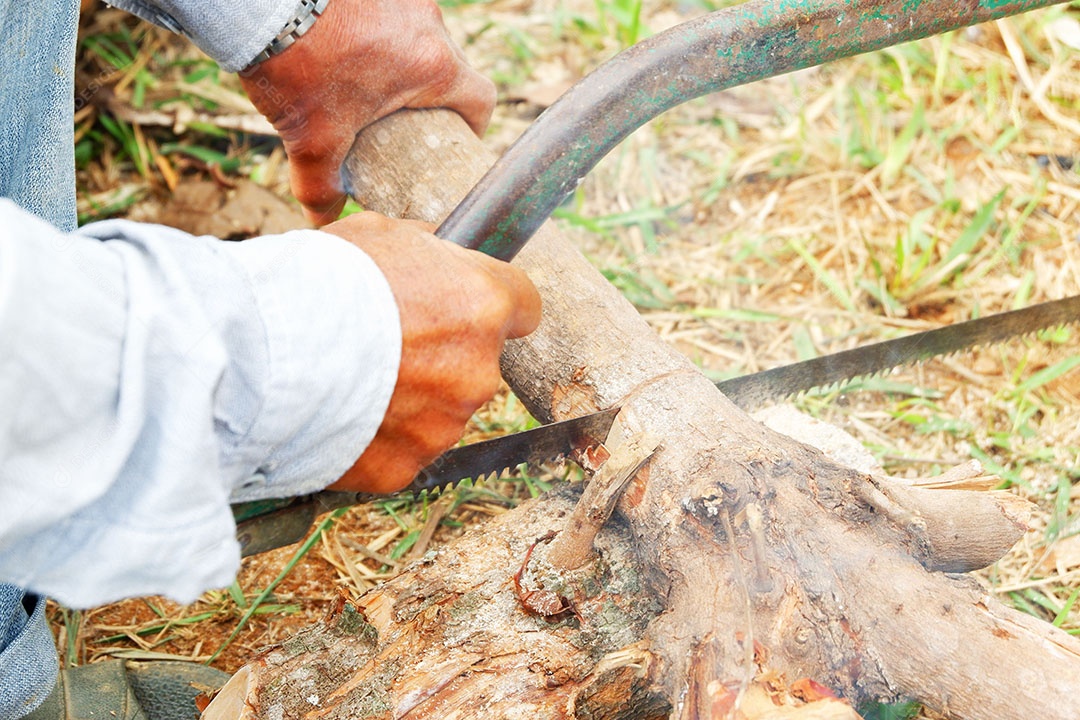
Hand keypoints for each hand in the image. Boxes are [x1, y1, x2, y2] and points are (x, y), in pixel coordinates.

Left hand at [239, 0, 495, 224]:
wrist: (256, 0)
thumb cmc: (296, 64)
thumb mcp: (312, 139)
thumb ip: (321, 187)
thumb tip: (326, 218)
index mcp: (433, 66)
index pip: (481, 100)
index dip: (473, 127)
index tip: (451, 141)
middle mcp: (428, 23)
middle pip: (448, 67)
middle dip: (428, 95)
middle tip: (398, 119)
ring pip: (416, 35)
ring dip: (398, 59)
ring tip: (359, 80)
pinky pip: (386, 9)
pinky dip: (372, 30)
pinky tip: (338, 44)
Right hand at [321, 213, 541, 493]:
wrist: (265, 356)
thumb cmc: (321, 282)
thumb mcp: (380, 234)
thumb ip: (425, 249)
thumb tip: (438, 249)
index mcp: (483, 305)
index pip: (525, 305)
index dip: (495, 304)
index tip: (468, 307)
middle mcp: (479, 371)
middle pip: (476, 363)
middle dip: (442, 356)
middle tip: (386, 345)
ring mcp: (445, 425)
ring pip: (441, 410)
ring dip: (411, 398)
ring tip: (352, 381)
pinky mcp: (408, 467)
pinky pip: (404, 448)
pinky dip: (380, 437)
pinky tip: (341, 416)